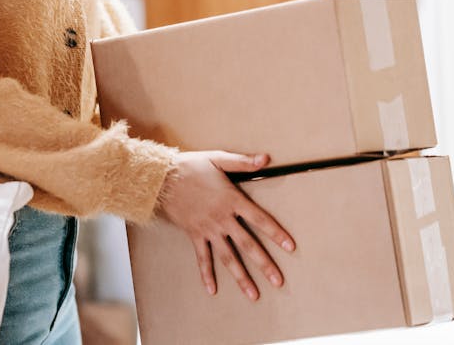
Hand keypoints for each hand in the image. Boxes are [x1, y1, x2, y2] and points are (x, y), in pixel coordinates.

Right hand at [155, 150, 296, 300]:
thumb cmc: (191, 166)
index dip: (276, 233)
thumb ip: (243, 162)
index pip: (260, 219)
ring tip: (253, 294)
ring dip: (241, 277)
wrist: (162, 179)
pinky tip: (212, 289)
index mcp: (232, 200)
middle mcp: (222, 219)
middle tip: (278, 281)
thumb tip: (266, 159)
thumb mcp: (218, 159)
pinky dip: (206, 274)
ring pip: (228, 257)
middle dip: (264, 264)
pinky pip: (202, 258)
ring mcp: (208, 229)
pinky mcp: (194, 235)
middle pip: (247, 245)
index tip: (290, 247)